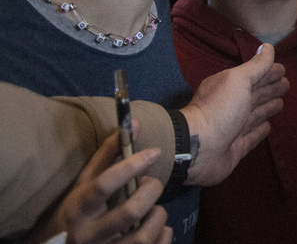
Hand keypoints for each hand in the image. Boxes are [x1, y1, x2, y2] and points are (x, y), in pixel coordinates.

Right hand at [29, 129, 171, 243]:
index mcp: (77, 209)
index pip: (104, 185)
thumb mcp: (85, 183)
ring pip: (143, 236)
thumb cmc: (77, 210)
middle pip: (130, 211)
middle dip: (151, 191)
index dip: (131, 166)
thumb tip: (134, 121)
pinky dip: (163, 235)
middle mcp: (87, 234)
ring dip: (158, 216)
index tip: (154, 151)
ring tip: (154, 208)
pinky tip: (158, 227)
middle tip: (151, 184)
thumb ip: (109, 154)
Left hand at [179, 44, 288, 186]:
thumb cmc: (220, 109)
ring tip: (281, 103)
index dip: (269, 72)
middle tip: (287, 84)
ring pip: (256, 114)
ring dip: (268, 108)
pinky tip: (268, 126)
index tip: (284, 70)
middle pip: (257, 94)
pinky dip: (261, 130)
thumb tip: (268, 46)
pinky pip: (253, 135)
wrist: (200, 148)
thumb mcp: (239, 80)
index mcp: (230, 87)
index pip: (254, 76)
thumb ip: (256, 66)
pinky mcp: (238, 147)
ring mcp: (234, 127)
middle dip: (271, 88)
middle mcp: (232, 106)